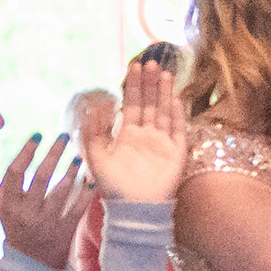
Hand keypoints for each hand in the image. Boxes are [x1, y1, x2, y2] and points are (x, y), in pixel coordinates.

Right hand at [0, 135, 94, 264]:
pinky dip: (86, 193)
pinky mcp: (64, 231)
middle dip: (53, 153)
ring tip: (78, 157)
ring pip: (61, 191)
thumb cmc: (18, 227)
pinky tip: (92, 180)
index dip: (26, 152)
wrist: (30, 262)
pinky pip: (77, 208)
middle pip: (41, 177)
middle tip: (64, 137)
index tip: (38, 135)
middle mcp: (25, 212)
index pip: (14, 172)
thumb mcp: (5, 208)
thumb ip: (9, 186)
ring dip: (71, 171)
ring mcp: (45, 222)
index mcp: (8, 204)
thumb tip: (23, 152)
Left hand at [77, 53, 190, 204]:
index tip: (134, 67)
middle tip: (151, 62)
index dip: (133, 86)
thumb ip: (93, 132)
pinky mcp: (177, 153)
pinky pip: (177, 129)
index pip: (132, 104)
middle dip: (150, 83)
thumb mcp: (96, 156)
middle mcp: (146, 135)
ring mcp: (163, 142)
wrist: (135, 208)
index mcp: (128, 134)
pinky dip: (176, 114)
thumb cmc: (114, 186)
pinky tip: (174, 99)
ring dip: (164, 93)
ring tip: (165, 73)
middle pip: (149, 103)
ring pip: (164, 111)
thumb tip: (92, 106)